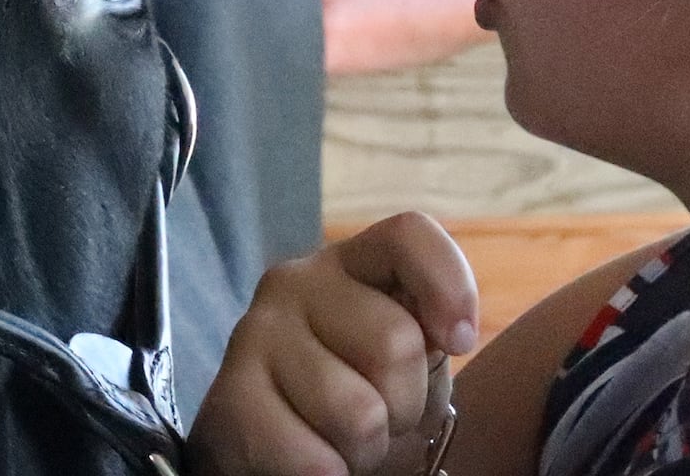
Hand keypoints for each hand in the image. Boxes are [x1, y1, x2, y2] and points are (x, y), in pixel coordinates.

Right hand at [186, 212, 478, 475]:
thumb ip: (424, 327)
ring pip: (359, 413)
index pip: (409, 236)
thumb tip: (452, 333)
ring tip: (340, 439)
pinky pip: (315, 461)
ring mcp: (254, 335)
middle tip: (379, 415)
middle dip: (405, 403)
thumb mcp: (401, 356)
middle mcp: (294, 283)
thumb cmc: (353, 395)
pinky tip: (311, 461)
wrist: (271, 453)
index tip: (459, 342)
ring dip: (365, 449)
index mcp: (348, 263)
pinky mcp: (230, 400)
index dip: (449, 286)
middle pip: (395, 342)